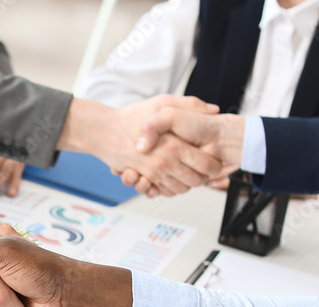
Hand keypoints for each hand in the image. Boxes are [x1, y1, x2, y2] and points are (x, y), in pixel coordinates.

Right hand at [59, 95, 225, 196]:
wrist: (104, 131)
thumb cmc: (130, 117)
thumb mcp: (163, 103)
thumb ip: (190, 104)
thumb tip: (212, 109)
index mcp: (175, 146)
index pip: (207, 165)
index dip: (215, 165)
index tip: (214, 160)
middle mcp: (165, 163)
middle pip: (196, 182)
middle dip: (202, 177)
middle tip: (202, 168)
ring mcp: (154, 174)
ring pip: (180, 189)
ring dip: (185, 184)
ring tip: (186, 172)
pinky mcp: (143, 178)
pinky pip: (163, 191)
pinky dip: (168, 188)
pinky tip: (169, 176)